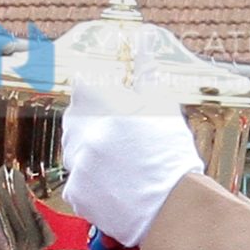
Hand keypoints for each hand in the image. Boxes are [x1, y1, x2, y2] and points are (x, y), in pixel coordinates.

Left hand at [62, 79, 205, 246]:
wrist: (175, 208)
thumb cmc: (172, 156)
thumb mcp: (163, 107)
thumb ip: (146, 74)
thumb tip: (144, 41)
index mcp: (102, 105)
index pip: (82, 87)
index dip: (95, 95)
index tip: (107, 103)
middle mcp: (84, 132)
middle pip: (75, 122)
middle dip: (91, 127)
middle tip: (120, 142)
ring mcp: (77, 165)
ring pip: (74, 153)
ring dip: (90, 156)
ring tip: (121, 167)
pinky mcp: (76, 194)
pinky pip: (75, 183)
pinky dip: (91, 185)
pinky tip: (115, 188)